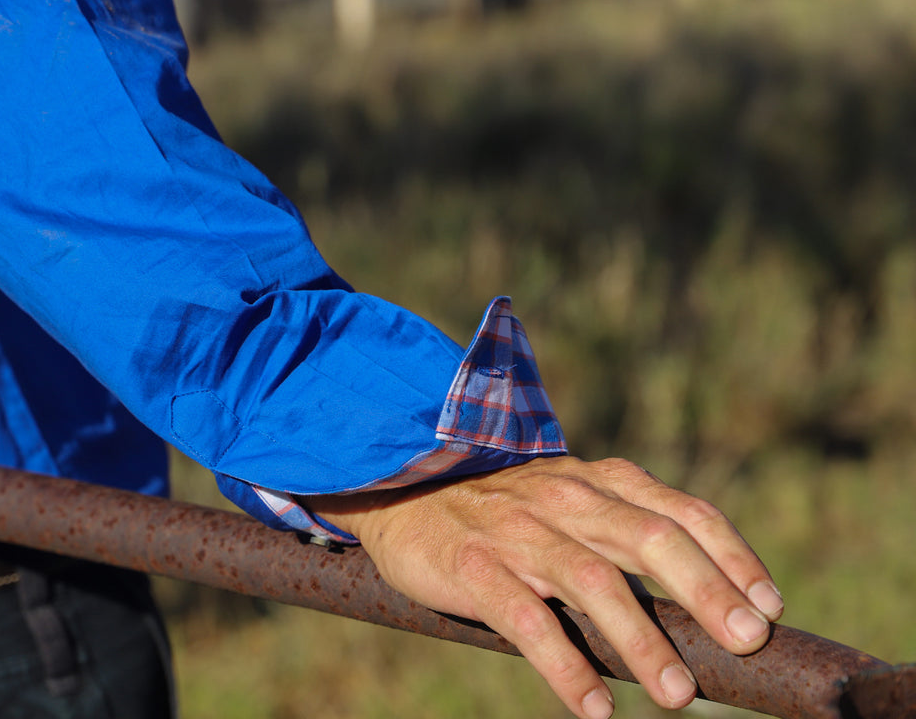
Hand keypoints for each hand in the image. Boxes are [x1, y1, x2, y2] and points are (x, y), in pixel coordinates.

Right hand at [305, 456, 783, 718]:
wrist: (408, 488)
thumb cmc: (506, 508)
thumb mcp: (570, 501)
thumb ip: (625, 530)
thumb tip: (702, 596)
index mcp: (598, 481)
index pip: (680, 512)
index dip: (731, 556)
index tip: (769, 606)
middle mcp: (566, 498)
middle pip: (649, 539)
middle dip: (705, 591)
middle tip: (746, 643)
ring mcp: (520, 531)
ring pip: (592, 580)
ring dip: (640, 639)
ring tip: (677, 694)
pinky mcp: (476, 567)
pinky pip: (527, 620)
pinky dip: (565, 665)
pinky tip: (594, 706)